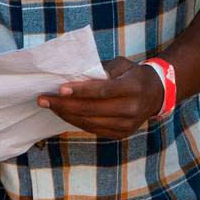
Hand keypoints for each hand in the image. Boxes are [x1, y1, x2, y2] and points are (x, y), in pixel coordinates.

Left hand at [36, 57, 164, 138]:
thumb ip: (101, 70)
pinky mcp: (121, 134)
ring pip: (90, 122)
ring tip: (49, 105)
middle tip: (43, 98)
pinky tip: (63, 113)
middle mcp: (131, 109)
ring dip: (66, 114)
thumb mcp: (121, 64)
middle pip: (92, 110)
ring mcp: (127, 125)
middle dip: (64, 105)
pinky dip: (75, 121)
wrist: (156, 94)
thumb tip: (74, 75)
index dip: (80, 91)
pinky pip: (93, 129)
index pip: (103, 91)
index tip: (59, 89)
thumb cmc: (133, 74)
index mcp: (132, 88)